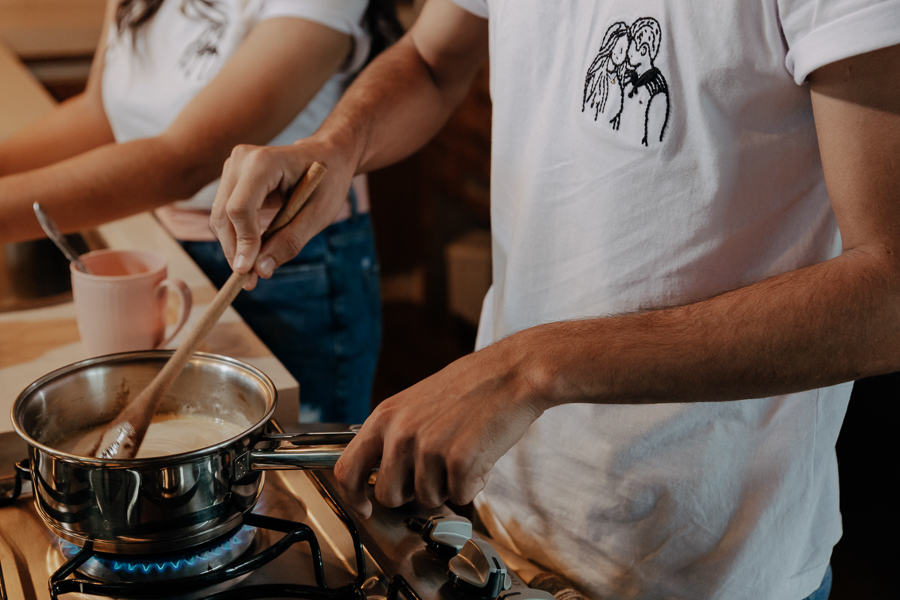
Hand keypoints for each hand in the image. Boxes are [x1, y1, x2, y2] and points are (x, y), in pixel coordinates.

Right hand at [210, 138, 355, 288]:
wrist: (328, 156)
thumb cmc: (328, 182)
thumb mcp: (319, 214)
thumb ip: (291, 241)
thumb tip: (261, 270)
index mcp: (263, 162)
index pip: (240, 208)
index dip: (243, 243)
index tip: (250, 273)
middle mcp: (241, 160)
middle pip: (224, 215)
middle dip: (235, 251)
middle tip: (250, 283)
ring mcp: (233, 167)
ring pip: (220, 218)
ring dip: (233, 248)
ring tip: (253, 274)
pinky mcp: (232, 179)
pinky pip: (226, 215)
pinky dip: (236, 238)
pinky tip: (251, 256)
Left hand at [334, 337, 545, 517]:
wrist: (513, 372)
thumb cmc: (471, 386)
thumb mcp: (416, 403)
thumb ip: (395, 436)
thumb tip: (383, 475)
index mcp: (385, 417)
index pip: (346, 469)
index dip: (353, 497)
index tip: (364, 508)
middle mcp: (400, 433)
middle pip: (388, 496)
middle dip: (412, 493)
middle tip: (436, 471)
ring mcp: (428, 448)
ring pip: (427, 499)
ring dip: (447, 485)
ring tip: (463, 450)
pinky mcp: (458, 461)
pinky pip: (459, 496)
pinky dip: (473, 483)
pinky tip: (480, 454)